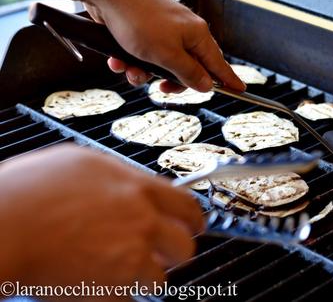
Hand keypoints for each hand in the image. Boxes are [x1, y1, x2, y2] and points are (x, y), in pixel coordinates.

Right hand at [0, 144, 202, 298]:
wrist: (3, 226)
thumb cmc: (28, 192)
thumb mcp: (80, 164)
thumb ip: (118, 177)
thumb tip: (134, 185)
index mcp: (136, 187)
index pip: (186, 205)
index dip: (194, 218)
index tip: (194, 225)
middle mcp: (141, 221)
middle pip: (185, 245)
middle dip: (176, 251)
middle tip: (161, 252)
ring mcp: (131, 256)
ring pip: (159, 277)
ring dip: (143, 275)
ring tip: (114, 267)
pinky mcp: (115, 288)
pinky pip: (129, 296)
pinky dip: (116, 291)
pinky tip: (92, 277)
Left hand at [79, 0, 245, 92]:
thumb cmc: (138, 19)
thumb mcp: (166, 55)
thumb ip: (189, 73)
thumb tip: (206, 85)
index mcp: (196, 35)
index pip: (218, 63)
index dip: (228, 79)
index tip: (239, 89)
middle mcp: (183, 32)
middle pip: (189, 69)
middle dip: (173, 81)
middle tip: (163, 88)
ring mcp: (164, 31)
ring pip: (164, 65)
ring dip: (146, 74)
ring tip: (133, 71)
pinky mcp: (146, 32)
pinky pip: (146, 56)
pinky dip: (133, 62)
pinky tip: (120, 61)